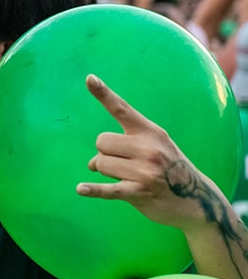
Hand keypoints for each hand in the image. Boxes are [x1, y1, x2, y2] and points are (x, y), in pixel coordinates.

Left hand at [76, 75, 221, 232]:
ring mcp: (145, 171)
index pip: (122, 108)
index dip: (103, 94)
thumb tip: (92, 163)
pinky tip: (80, 189)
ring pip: (99, 163)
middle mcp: (149, 148)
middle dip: (103, 153)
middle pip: (101, 142)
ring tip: (125, 178)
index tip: (89, 78)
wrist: (197, 200)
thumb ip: (124, 145)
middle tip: (121, 164)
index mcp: (151, 131)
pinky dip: (93, 190)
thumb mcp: (156, 146)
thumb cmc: (168, 169)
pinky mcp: (139, 192)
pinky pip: (107, 188)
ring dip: (104, 172)